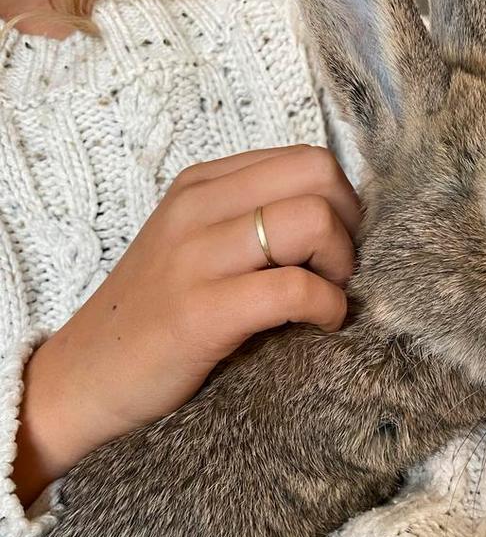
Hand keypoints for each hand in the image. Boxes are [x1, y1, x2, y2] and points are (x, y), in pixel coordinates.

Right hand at [13, 145, 360, 503]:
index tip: (331, 247)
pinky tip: (319, 324)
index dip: (340, 202)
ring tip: (326, 296)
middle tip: (335, 270)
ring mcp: (195, 257)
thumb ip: (248, 220)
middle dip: (348, 225)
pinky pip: (295, 289)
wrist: (86, 377)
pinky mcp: (202, 312)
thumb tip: (332, 222)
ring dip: (339, 264)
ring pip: (311, 221)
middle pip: (318, 176)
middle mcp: (197, 208)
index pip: (305, 159)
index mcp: (201, 186)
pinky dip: (327, 308)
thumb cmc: (153, 316)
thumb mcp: (193, 246)